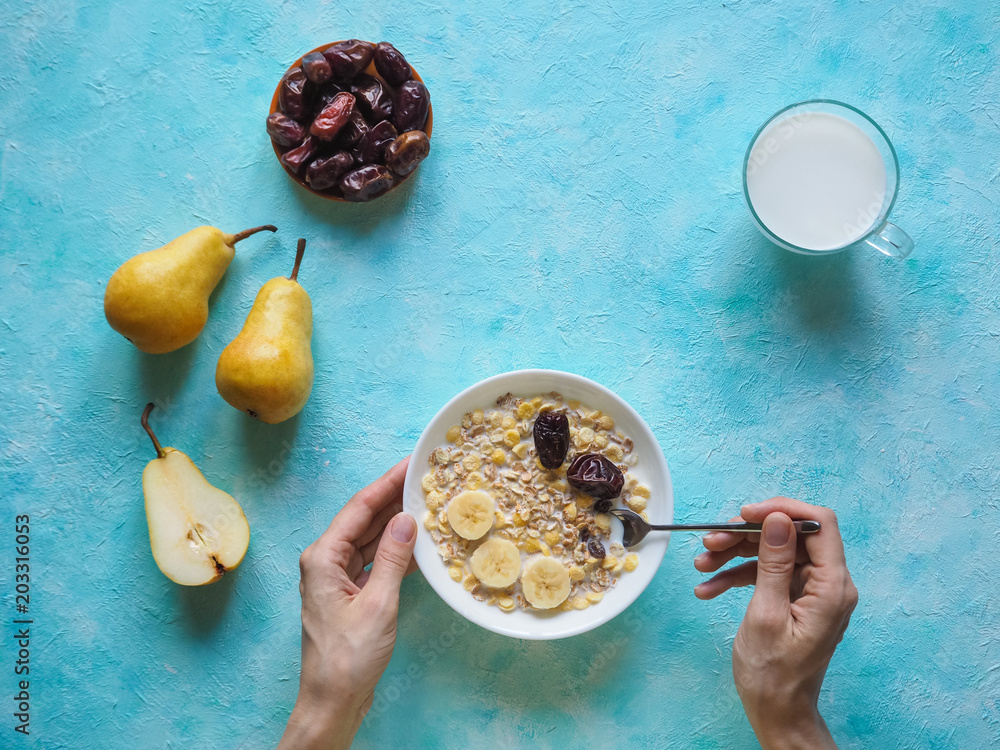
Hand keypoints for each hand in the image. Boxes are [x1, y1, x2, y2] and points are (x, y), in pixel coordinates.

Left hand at [279, 457, 416, 749]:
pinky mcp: (347, 592)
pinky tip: (415, 540)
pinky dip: (392, 548)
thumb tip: (407, 519)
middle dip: (393, 497)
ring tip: (425, 501)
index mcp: (322, 557)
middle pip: (362, 519)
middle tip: (425, 477)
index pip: (359, 508)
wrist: (333, 700)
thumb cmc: (349, 657)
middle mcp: (324, 561)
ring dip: (394, 522)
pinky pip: (371, 558)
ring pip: (368, 538)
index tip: (412, 463)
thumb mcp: (378, 603)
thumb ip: (392, 557)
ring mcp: (334, 577)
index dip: (387, 482)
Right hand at [693, 498, 857, 749]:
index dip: (782, 511)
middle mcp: (829, 584)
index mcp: (832, 586)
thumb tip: (778, 519)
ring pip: (773, 552)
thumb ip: (773, 563)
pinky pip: (767, 573)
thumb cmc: (773, 673)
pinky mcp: (796, 599)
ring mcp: (813, 591)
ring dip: (735, 554)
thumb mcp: (766, 613)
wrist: (777, 711)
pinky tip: (708, 587)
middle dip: (746, 535)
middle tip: (711, 541)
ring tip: (701, 564)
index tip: (744, 514)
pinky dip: (737, 576)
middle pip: (790, 537)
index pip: (819, 525)